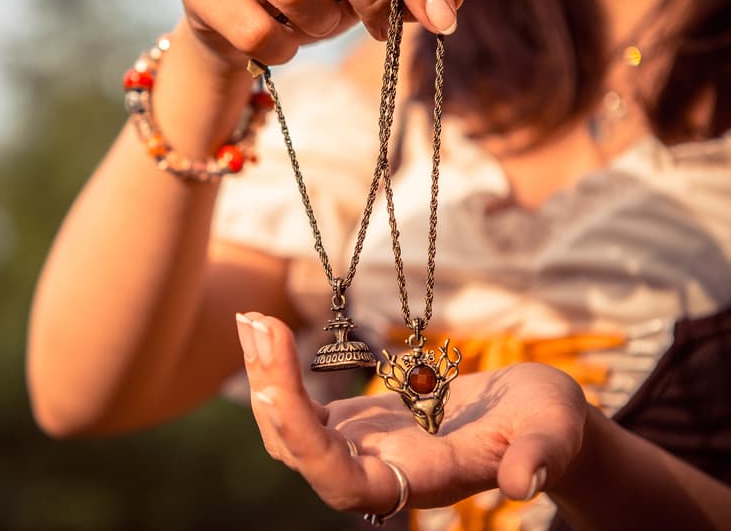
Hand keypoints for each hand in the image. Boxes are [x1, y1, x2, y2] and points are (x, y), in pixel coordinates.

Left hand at [235, 312, 587, 514]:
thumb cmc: (548, 424)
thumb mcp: (554, 433)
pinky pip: (302, 407)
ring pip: (293, 432)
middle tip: (255, 323)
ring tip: (249, 318)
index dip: (308, 447)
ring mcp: (364, 447)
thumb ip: (540, 457)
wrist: (535, 416)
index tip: (278, 391)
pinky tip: (262, 326)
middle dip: (273, 394)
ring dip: (265, 377)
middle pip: (304, 456)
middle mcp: (382, 471)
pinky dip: (278, 370)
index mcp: (422, 480)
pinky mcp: (357, 424)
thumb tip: (525, 486)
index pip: (350, 486)